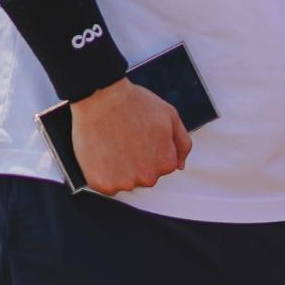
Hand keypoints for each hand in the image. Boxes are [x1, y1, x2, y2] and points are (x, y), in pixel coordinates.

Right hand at [69, 77, 187, 193]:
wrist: (102, 98)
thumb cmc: (135, 104)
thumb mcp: (171, 118)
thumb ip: (182, 144)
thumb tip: (180, 166)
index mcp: (167, 163)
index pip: (163, 165)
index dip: (151, 149)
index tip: (140, 136)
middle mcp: (148, 178)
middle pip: (144, 175)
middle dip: (136, 161)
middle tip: (125, 140)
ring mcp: (124, 182)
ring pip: (124, 181)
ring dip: (119, 169)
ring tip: (112, 145)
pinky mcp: (101, 184)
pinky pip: (105, 186)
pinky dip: (102, 174)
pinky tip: (102, 155)